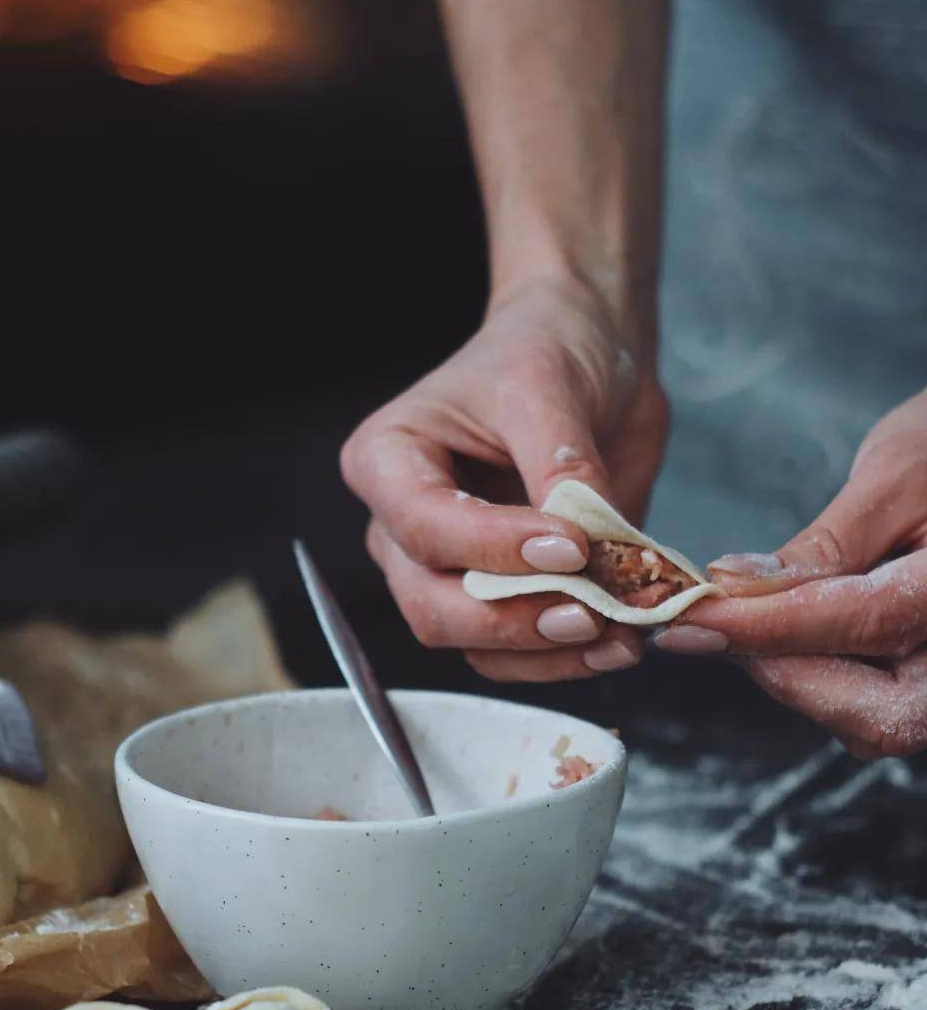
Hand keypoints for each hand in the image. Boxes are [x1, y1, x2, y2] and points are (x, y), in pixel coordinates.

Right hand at [341, 276, 668, 681]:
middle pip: (432, 605)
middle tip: (590, 612)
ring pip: (471, 645)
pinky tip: (619, 644)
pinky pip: (515, 656)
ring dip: (546, 653)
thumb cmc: (548, 349)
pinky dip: (565, 660)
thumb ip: (561, 469)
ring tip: (620, 637)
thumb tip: (584, 548)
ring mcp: (447, 570)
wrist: (589, 354)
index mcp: (388, 460)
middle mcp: (403, 526)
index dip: (494, 548)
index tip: (572, 545)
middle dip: (512, 619)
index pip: (425, 527)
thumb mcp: (551, 388)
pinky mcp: (500, 597)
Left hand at [655, 390, 926, 757]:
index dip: (768, 628)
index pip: (865, 621)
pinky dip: (828, 678)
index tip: (694, 622)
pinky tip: (798, 629)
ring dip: (802, 678)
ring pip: (875, 720)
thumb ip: (828, 545)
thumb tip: (739, 588)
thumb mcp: (898, 474)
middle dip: (788, 673)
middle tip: (720, 626)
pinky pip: (881, 709)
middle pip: (879, 711)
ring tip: (757, 618)